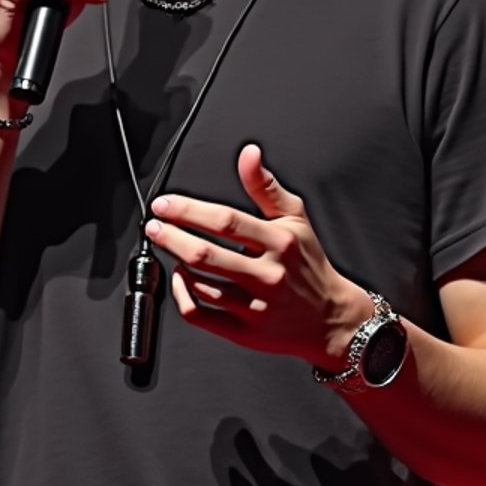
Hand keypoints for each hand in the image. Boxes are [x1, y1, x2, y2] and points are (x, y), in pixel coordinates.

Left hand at [146, 144, 370, 367]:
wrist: (330, 317)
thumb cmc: (308, 264)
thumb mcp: (295, 217)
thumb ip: (265, 185)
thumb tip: (248, 153)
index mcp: (280, 241)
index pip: (225, 221)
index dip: (188, 211)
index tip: (165, 204)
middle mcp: (268, 275)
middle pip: (205, 254)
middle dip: (171, 236)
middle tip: (155, 225)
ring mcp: (255, 306)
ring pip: (199, 284)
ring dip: (177, 262)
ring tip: (172, 247)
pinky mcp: (245, 332)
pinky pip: (200, 314)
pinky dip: (182, 295)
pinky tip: (181, 279)